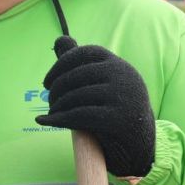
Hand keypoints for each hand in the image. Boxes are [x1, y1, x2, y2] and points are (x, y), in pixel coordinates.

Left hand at [35, 36, 155, 177]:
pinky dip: (57, 119)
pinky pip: (78, 116)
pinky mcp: (118, 120)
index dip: (60, 65)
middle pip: (75, 75)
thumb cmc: (115, 110)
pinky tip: (44, 121)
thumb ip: (80, 63)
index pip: (83, 53)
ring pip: (74, 96)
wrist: (140, 145)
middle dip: (56, 89)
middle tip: (50, 102)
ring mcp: (123, 98)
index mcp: (119, 65)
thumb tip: (59, 39)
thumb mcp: (102, 83)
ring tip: (51, 113)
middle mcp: (124, 77)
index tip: (47, 83)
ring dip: (56, 106)